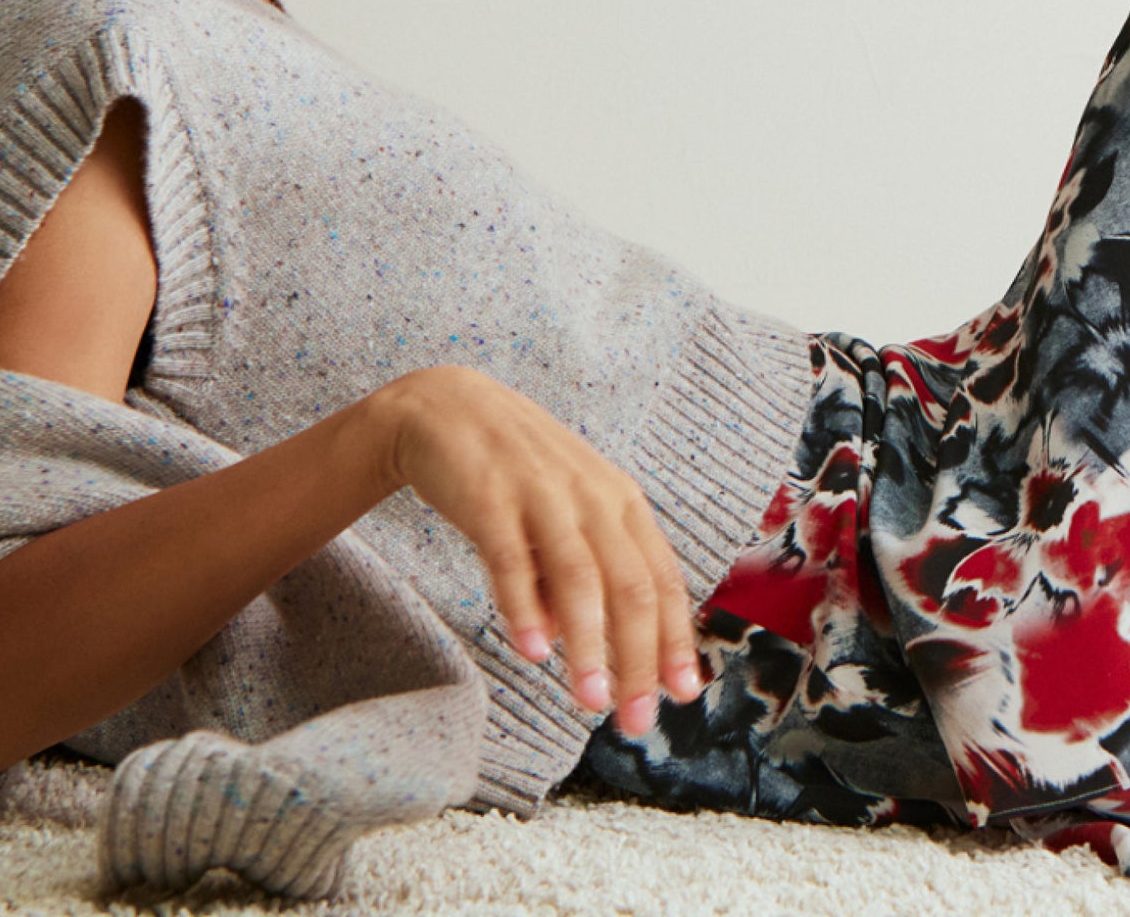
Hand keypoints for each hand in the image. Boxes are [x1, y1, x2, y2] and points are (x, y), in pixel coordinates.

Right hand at [366, 365, 703, 732]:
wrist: (446, 407)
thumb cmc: (515, 472)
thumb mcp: (562, 516)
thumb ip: (574, 575)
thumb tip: (571, 643)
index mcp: (620, 502)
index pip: (661, 578)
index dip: (674, 637)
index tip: (683, 693)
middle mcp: (592, 496)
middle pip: (630, 586)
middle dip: (638, 658)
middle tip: (637, 721)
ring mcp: (543, 494)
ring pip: (579, 576)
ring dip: (588, 644)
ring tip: (590, 701)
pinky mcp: (490, 496)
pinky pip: (511, 557)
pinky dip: (525, 604)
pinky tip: (531, 651)